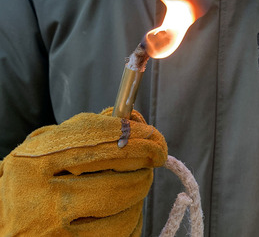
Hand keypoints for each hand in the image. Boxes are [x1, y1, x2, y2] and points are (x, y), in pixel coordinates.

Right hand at [0, 108, 166, 235]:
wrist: (4, 221)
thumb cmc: (32, 177)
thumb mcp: (46, 146)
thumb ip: (86, 130)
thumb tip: (132, 121)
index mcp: (36, 162)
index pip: (97, 141)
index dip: (134, 135)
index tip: (153, 135)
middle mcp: (43, 200)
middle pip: (118, 178)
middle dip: (145, 162)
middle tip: (155, 154)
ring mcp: (56, 234)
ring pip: (126, 210)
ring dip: (140, 188)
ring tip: (137, 179)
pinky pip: (122, 234)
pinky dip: (133, 216)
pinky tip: (126, 205)